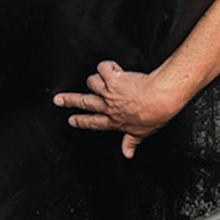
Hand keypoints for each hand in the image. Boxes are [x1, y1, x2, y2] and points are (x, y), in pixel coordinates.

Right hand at [52, 60, 179, 157]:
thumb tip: (127, 153)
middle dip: (69, 101)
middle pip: (83, 102)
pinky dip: (107, 66)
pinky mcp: (113, 78)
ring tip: (101, 76)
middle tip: (58, 100)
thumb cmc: (156, 114)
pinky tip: (113, 67)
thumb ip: (131, 142)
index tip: (72, 120)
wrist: (161, 99)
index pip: (93, 122)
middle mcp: (108, 106)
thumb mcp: (143, 133)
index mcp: (115, 121)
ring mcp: (109, 92)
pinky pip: (102, 68)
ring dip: (97, 78)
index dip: (81, 121)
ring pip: (92, 82)